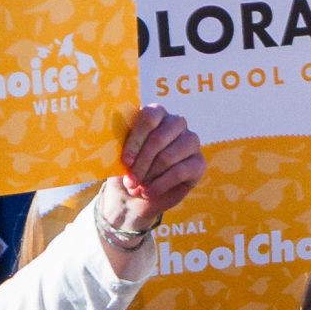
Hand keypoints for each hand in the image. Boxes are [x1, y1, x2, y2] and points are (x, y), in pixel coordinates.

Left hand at [96, 105, 204, 238]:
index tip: (125, 162)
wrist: (133, 196)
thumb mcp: (116, 155)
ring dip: (149, 176)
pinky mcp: (198, 163)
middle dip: (141, 164)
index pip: (149, 117)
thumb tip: (112, 138)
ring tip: (137, 188)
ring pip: (168, 157)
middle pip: (158, 139)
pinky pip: (180, 172)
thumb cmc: (125, 170)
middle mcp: (176, 123)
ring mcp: (190, 141)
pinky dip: (160, 185)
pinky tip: (148, 192)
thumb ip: (118, 143)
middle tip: (130, 181)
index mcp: (156, 113)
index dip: (136, 140)